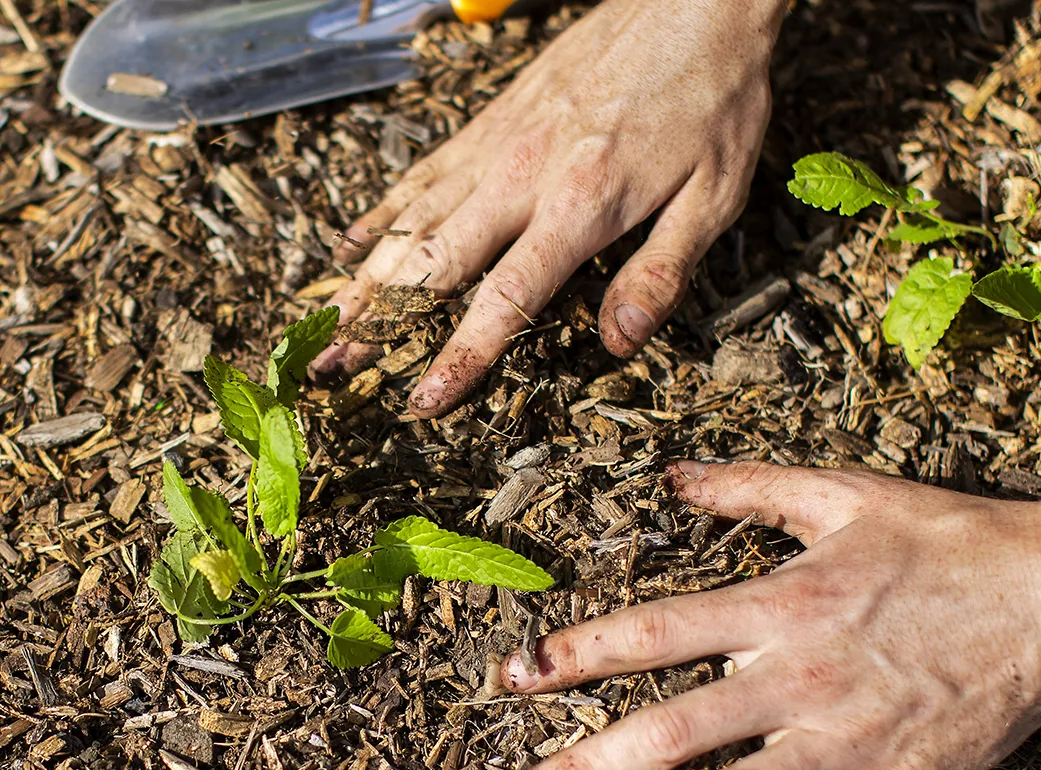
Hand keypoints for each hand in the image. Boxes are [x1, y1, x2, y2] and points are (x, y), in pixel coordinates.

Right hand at [312, 0, 785, 415]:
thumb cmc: (714, 96)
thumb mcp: (715, 193)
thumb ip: (663, 270)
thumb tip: (620, 342)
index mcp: (579, 205)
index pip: (503, 300)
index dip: (459, 357)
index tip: (422, 401)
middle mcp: (521, 176)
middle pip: (431, 266)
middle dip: (378, 326)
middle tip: (331, 370)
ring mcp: (497, 145)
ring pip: (411, 222)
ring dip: (363, 280)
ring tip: (325, 325)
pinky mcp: (490, 120)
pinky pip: (421, 174)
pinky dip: (380, 213)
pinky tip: (350, 245)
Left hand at [498, 460, 1040, 769]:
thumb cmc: (948, 538)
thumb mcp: (844, 493)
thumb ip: (749, 488)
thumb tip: (672, 476)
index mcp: (780, 602)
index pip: (655, 631)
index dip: (579, 654)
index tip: (514, 678)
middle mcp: (799, 676)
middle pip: (675, 730)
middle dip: (591, 769)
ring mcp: (844, 738)